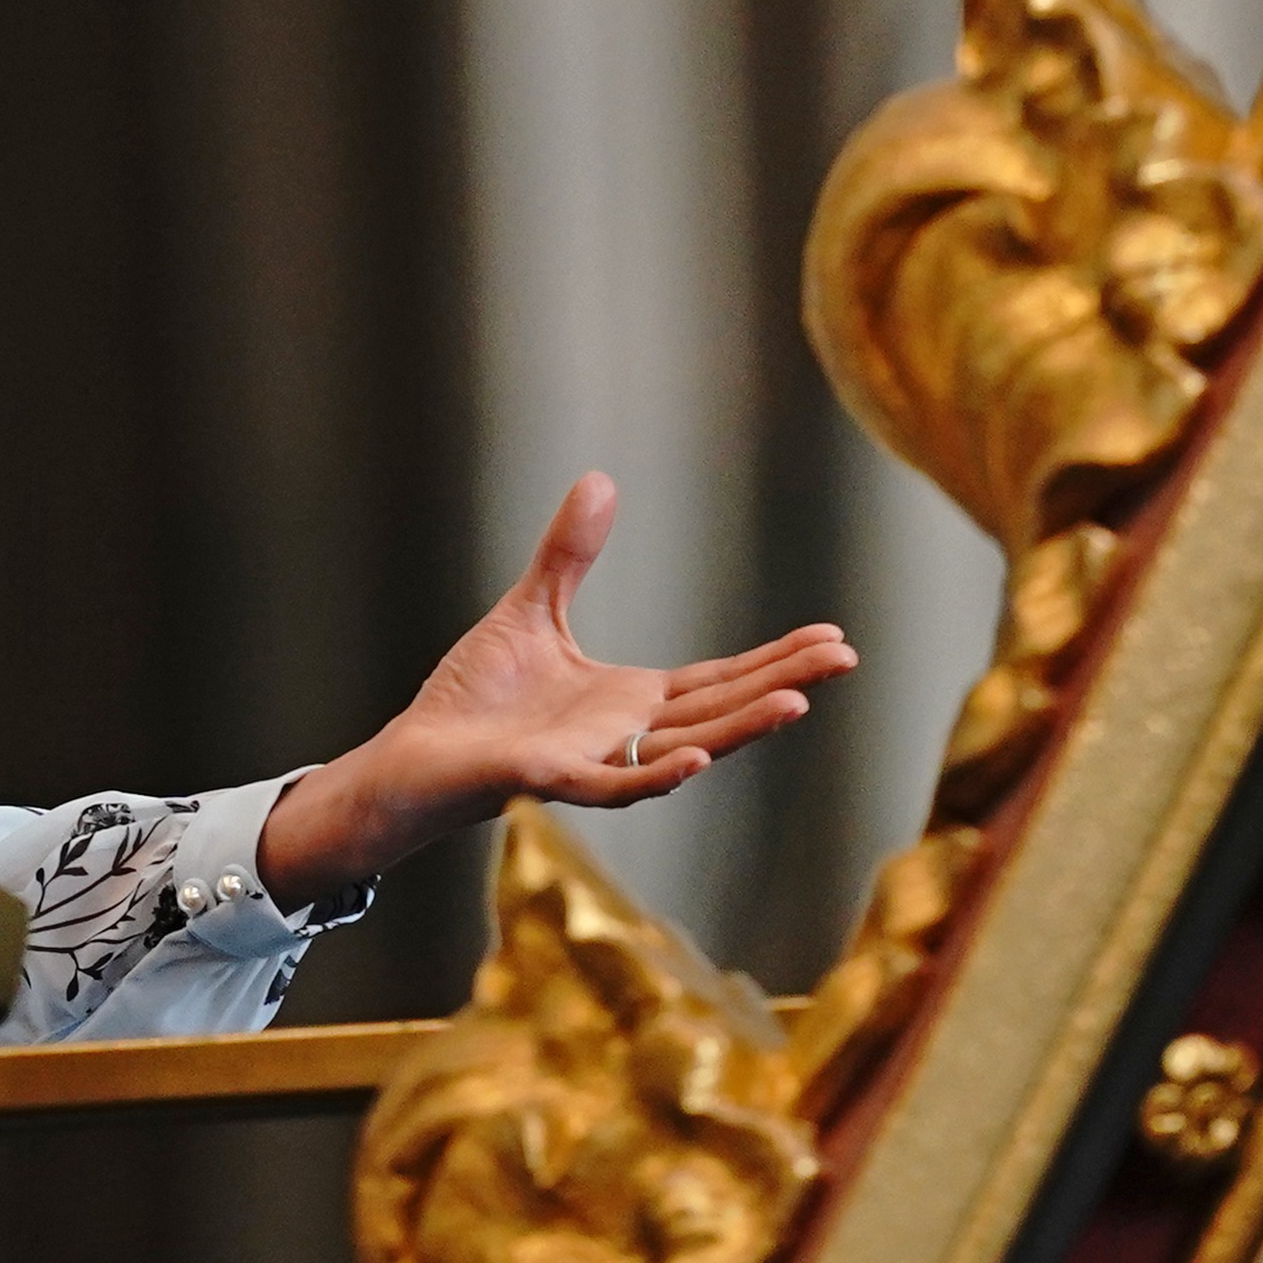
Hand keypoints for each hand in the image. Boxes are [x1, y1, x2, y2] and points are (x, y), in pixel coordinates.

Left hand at [256, 474, 858, 908]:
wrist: (414, 755)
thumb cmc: (474, 699)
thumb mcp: (533, 610)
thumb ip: (570, 555)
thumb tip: (602, 480)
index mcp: (630, 699)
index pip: (719, 679)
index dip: (774, 660)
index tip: (831, 639)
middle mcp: (625, 734)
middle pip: (721, 708)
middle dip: (784, 683)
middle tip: (847, 658)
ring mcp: (595, 761)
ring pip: (683, 747)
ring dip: (741, 728)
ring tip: (798, 704)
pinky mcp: (552, 780)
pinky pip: (615, 782)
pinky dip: (659, 773)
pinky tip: (699, 757)